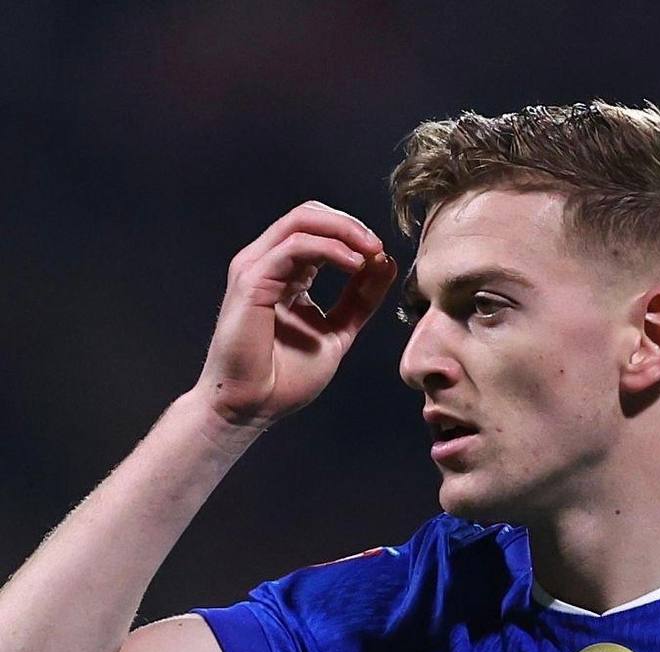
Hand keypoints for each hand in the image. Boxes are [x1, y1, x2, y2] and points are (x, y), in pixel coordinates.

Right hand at [192, 200, 397, 430]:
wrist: (252, 407)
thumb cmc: (285, 377)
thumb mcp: (337, 331)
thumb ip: (359, 300)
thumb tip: (386, 262)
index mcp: (287, 273)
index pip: (318, 230)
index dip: (353, 235)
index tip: (382, 257)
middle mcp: (268, 263)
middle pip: (309, 216)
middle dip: (350, 226)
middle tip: (378, 247)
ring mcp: (256, 268)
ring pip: (301, 222)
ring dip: (344, 231)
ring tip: (372, 251)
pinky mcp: (252, 280)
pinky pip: (294, 248)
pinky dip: (329, 250)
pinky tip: (355, 265)